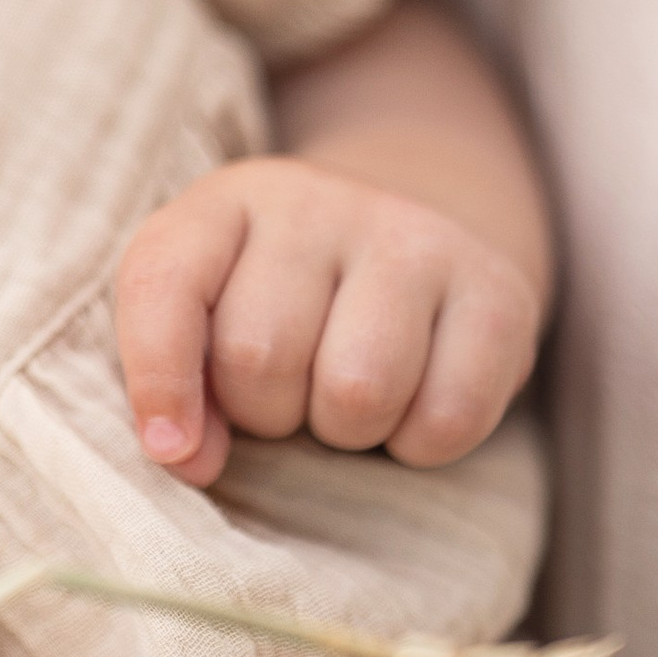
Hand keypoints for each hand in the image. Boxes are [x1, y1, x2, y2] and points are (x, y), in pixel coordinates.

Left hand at [114, 155, 542, 486]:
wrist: (418, 237)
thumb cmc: (284, 300)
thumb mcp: (206, 310)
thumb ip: (170, 377)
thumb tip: (186, 456)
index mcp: (227, 201)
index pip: (164, 284)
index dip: (159, 383)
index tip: (174, 449)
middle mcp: (320, 202)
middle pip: (260, 356)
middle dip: (265, 413)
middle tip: (289, 396)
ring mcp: (416, 238)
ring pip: (357, 391)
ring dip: (343, 431)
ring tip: (345, 395)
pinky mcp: (498, 292)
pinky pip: (447, 419)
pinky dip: (421, 443)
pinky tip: (412, 402)